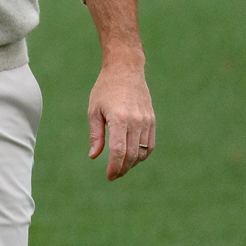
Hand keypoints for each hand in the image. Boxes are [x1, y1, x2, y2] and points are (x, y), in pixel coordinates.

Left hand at [87, 62, 154, 179]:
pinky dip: (142, 155)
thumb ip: (96, 135)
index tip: (109, 176)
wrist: (126, 70)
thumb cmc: (105, 89)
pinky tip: (132, 157)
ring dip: (132, 163)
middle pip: (131, 155)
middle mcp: (136, 122)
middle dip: (122, 169)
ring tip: (121, 166)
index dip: (114, 167)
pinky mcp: (152, 120)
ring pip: (142, 152)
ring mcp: (146, 121)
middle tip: (113, 175)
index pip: (119, 151)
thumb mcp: (94, 111)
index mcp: (119, 119)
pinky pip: (150, 145)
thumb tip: (94, 156)